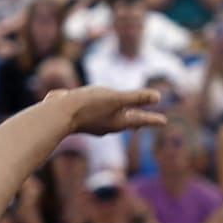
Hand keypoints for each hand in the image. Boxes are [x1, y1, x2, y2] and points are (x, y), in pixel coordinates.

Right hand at [48, 85, 164, 137]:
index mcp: (119, 122)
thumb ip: (136, 97)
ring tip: (123, 115)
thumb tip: (158, 97)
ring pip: (111, 119)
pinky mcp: (81, 118)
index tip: (164, 122)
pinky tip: (96, 108)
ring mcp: (94, 123)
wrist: (58, 114)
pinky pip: (97, 114)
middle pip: (126, 123)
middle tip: (144, 123)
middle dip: (135, 121)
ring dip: (119, 116)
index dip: (153, 119)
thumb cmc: (88, 106)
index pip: (141, 120)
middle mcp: (107, 125)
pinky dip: (102, 111)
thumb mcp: (116, 98)